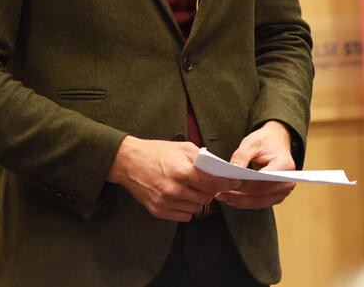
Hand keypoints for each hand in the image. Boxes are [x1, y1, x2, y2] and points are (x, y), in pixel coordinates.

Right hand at [107, 136, 240, 221]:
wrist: (128, 162)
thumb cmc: (155, 152)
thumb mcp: (182, 147)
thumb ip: (202, 159)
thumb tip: (218, 169)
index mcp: (181, 171)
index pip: (212, 182)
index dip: (227, 182)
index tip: (235, 181)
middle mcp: (174, 189)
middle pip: (206, 197)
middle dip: (212, 190)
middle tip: (209, 182)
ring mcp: (166, 202)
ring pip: (196, 208)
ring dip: (199, 200)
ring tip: (192, 188)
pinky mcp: (159, 211)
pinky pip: (184, 215)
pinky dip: (187, 208)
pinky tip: (182, 196)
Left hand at [215, 121, 296, 209]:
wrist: (275, 144)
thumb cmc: (265, 142)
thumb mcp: (251, 143)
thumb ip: (242, 155)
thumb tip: (233, 170)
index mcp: (285, 165)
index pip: (264, 180)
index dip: (246, 183)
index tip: (229, 183)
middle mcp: (287, 181)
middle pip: (261, 193)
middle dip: (240, 194)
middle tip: (220, 192)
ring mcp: (283, 191)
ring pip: (259, 202)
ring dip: (240, 201)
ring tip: (223, 196)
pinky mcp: (275, 196)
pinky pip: (259, 203)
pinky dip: (244, 202)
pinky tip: (231, 198)